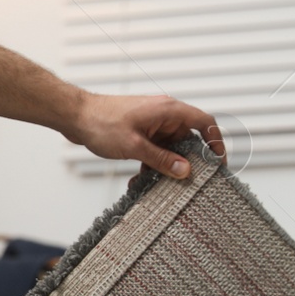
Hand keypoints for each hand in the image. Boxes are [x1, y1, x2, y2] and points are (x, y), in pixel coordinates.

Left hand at [67, 93, 223, 178]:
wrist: (75, 116)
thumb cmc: (101, 123)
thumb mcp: (134, 146)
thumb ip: (161, 159)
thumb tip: (185, 171)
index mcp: (169, 110)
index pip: (205, 123)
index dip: (216, 142)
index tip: (219, 162)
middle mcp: (164, 115)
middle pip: (187, 140)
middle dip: (186, 162)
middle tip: (188, 182)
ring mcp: (152, 123)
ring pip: (169, 148)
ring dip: (164, 166)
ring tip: (158, 185)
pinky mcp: (140, 132)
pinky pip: (154, 149)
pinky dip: (150, 163)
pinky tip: (139, 180)